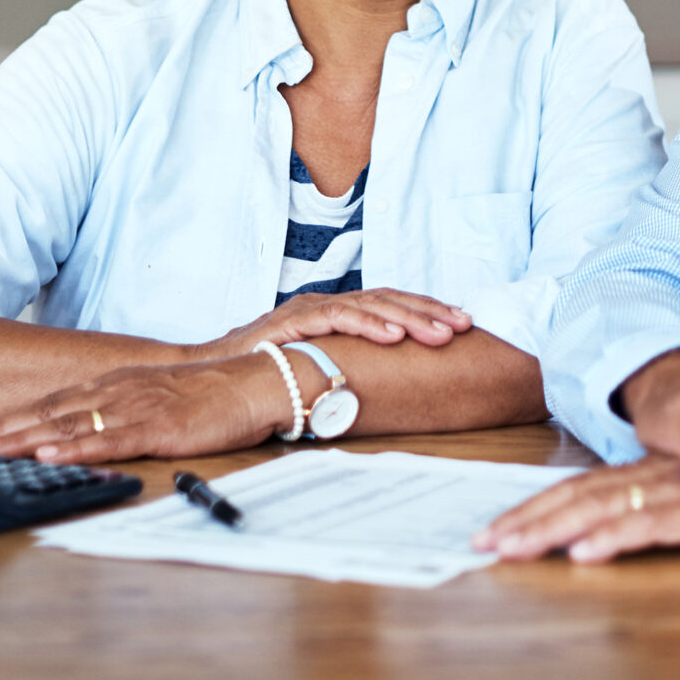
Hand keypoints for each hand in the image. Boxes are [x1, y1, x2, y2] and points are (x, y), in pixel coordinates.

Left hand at [0, 354, 287, 463]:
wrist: (256, 381)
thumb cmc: (211, 394)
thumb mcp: (155, 398)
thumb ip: (121, 410)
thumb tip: (86, 431)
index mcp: (116, 384)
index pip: (52, 403)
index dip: (10, 419)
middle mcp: (117, 391)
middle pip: (49, 412)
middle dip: (2, 430)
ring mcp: (135, 408)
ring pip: (69, 426)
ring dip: (24, 439)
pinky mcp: (157, 428)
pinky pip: (109, 441)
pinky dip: (75, 449)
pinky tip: (49, 455)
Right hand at [205, 286, 473, 355]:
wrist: (213, 367)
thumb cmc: (267, 369)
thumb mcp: (317, 365)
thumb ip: (348, 364)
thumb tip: (389, 381)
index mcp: (339, 310)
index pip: (392, 303)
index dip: (427, 310)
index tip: (462, 322)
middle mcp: (330, 302)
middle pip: (389, 299)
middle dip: (430, 311)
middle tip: (465, 323)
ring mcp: (312, 307)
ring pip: (370, 304)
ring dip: (409, 317)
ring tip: (440, 332)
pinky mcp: (294, 320)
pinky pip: (337, 317)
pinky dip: (368, 324)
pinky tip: (393, 335)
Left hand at [475, 453, 679, 565]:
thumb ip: (666, 516)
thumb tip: (608, 542)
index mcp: (651, 476)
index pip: (581, 491)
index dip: (536, 510)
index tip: (494, 534)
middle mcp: (657, 478)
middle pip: (578, 497)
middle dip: (527, 521)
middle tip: (481, 544)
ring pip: (603, 507)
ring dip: (553, 529)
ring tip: (512, 549)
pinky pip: (653, 523)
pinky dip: (616, 536)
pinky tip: (584, 553)